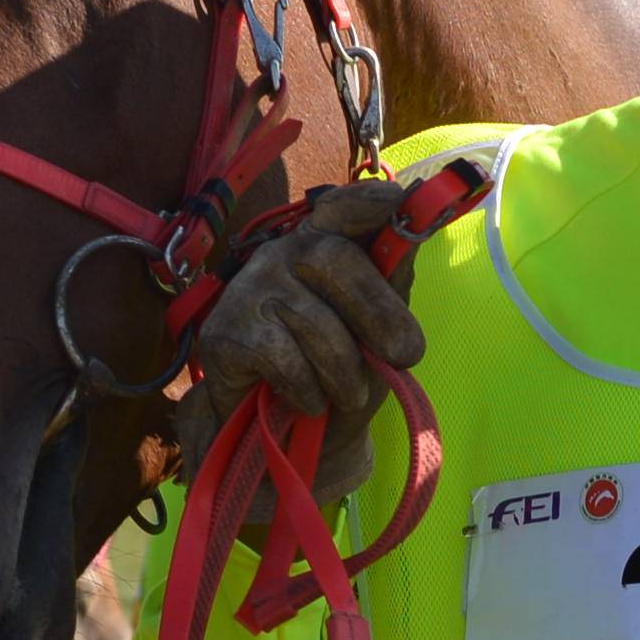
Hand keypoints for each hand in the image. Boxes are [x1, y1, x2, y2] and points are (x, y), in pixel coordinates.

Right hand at [178, 179, 426, 480]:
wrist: (285, 438)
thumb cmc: (338, 374)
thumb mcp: (379, 333)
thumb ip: (393, 281)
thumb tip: (415, 223)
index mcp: (324, 245)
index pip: (342, 207)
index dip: (368, 201)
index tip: (400, 203)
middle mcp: (282, 254)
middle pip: (335, 258)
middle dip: (379, 313)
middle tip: (405, 355)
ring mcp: (249, 289)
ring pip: (315, 321)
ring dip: (345, 371)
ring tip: (346, 394)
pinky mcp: (225, 332)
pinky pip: (282, 358)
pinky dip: (307, 390)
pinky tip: (307, 400)